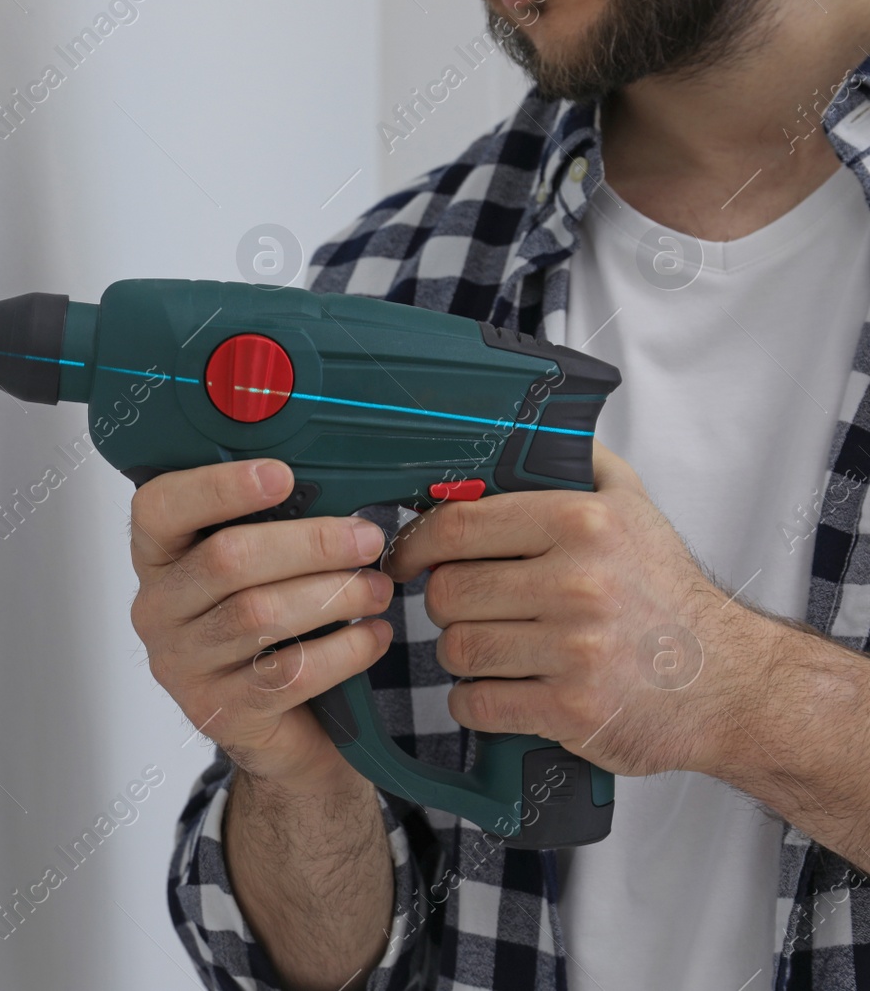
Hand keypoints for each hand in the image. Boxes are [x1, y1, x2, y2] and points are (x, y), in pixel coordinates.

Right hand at [129, 459, 394, 790]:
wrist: (272, 725)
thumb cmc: (266, 622)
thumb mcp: (253, 568)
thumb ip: (271, 527)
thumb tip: (338, 486)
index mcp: (159, 557)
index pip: (160, 508)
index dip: (217, 487)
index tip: (282, 476)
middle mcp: (157, 609)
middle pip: (226, 559)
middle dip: (309, 544)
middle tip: (367, 538)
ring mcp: (183, 665)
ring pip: (259, 616)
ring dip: (333, 596)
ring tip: (377, 589)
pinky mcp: (221, 711)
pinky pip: (288, 674)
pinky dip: (343, 650)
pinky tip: (373, 635)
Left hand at [381, 443, 784, 777]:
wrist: (731, 685)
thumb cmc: (671, 597)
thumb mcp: (636, 508)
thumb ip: (581, 463)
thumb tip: (527, 430)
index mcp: (583, 523)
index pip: (459, 525)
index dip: (416, 544)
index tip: (406, 559)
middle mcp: (579, 581)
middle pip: (448, 591)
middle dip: (446, 604)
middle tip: (467, 610)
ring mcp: (576, 648)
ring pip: (457, 648)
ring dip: (461, 654)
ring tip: (491, 651)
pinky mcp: (572, 707)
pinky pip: (478, 702)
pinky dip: (475, 701)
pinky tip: (499, 691)